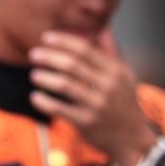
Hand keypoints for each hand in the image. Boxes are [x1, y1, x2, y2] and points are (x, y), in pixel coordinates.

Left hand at [28, 29, 156, 165]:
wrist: (131, 137)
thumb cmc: (122, 102)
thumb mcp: (124, 76)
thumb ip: (111, 52)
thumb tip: (102, 29)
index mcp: (115, 70)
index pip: (85, 49)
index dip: (63, 41)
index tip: (46, 37)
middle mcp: (108, 86)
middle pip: (72, 65)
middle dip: (49, 57)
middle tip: (33, 54)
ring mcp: (97, 104)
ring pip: (64, 85)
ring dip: (44, 78)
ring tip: (33, 75)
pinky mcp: (87, 122)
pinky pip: (60, 109)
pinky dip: (44, 102)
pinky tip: (34, 97)